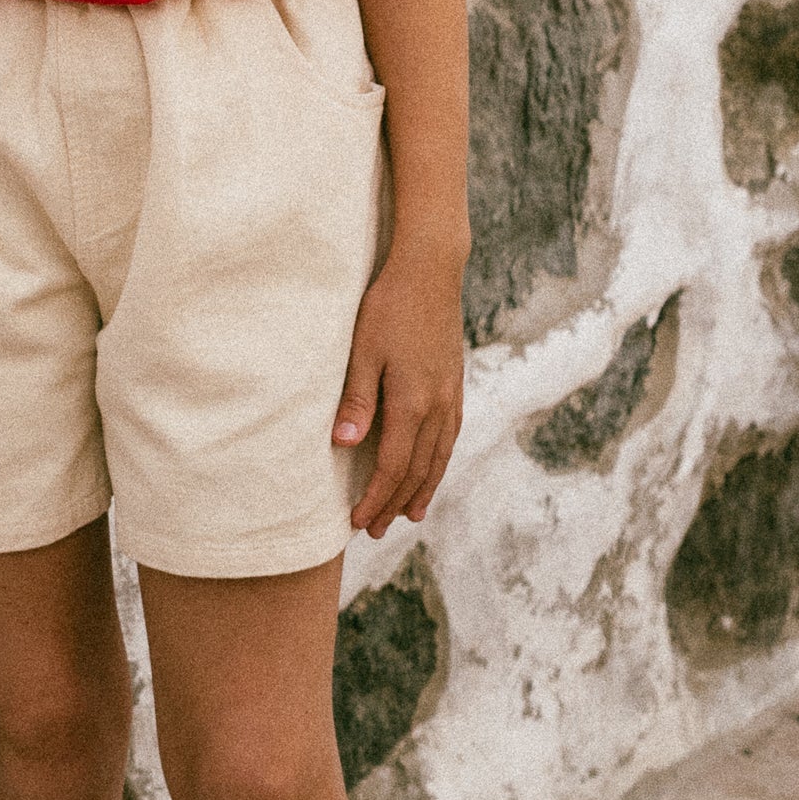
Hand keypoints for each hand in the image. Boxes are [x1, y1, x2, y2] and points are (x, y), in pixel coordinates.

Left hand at [333, 242, 465, 534]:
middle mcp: (437, 406)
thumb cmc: (389, 306)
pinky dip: (440, 462)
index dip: (375, 497)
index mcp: (412, 402)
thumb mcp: (363, 350)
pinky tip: (432, 468)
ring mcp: (450, 395)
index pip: (392, 466)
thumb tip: (343, 444)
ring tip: (409, 515)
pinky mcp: (455, 382)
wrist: (430, 270)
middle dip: (395, 503)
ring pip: (438, 457)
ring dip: (422, 489)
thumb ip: (356, 400)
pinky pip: (450, 436)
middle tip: (375, 530)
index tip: (356, 521)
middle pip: (417, 470)